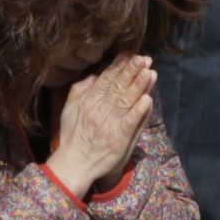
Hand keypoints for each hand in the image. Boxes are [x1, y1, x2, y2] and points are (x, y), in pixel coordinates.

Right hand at [42, 53, 155, 204]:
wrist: (74, 165)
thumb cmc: (72, 136)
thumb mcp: (69, 109)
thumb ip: (80, 91)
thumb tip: (93, 75)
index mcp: (89, 101)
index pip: (106, 80)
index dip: (119, 66)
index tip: (130, 54)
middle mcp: (99, 110)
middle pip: (118, 87)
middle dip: (131, 71)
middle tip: (143, 58)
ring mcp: (110, 125)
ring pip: (126, 102)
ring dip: (139, 86)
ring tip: (150, 72)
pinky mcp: (118, 139)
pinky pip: (130, 123)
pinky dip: (139, 111)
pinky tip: (148, 100)